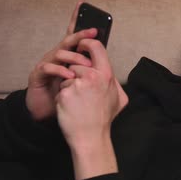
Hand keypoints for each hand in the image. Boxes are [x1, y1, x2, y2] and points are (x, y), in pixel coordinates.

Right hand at [26, 4, 95, 120]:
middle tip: (94, 32)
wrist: (47, 112)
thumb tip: (107, 64)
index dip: (76, 19)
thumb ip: (90, 70)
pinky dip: (61, 71)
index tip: (82, 4)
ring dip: (74, 57)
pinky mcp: (37, 75)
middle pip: (68, 40)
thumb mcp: (81, 81)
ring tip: (85, 64)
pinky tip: (70, 76)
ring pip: (60, 53)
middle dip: (81, 35)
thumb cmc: (65, 94)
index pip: (73, 34)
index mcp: (67, 55)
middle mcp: (56, 56)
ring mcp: (46, 64)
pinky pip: (48, 68)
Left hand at [55, 38, 127, 179]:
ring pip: (67, 75)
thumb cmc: (103, 117)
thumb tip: (110, 72)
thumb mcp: (119, 98)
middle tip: (81, 87)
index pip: (96, 46)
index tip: (82, 45)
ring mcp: (77, 85)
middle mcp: (92, 77)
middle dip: (75, 72)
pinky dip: (63, 96)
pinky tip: (70, 107)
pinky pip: (61, 88)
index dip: (87, 42)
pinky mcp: (64, 93)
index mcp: (106, 75)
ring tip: (77, 101)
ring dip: (69, 85)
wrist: (90, 137)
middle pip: (77, 62)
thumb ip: (114, 82)